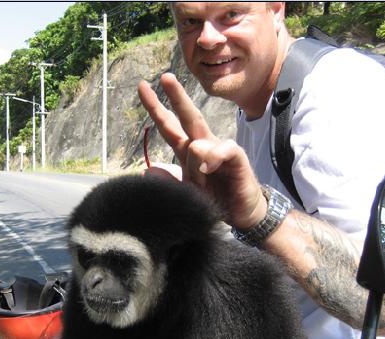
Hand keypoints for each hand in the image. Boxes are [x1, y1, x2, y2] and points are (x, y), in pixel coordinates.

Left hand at [138, 73, 265, 228]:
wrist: (242, 214)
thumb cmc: (215, 199)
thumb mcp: (186, 192)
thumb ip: (169, 181)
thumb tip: (149, 169)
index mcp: (188, 151)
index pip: (170, 126)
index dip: (156, 108)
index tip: (142, 87)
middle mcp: (203, 146)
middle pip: (188, 117)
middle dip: (177, 97)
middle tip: (165, 78)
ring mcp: (220, 150)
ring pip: (200, 140)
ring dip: (194, 162)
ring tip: (200, 180)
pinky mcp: (236, 157)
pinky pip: (223, 149)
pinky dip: (213, 157)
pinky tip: (210, 168)